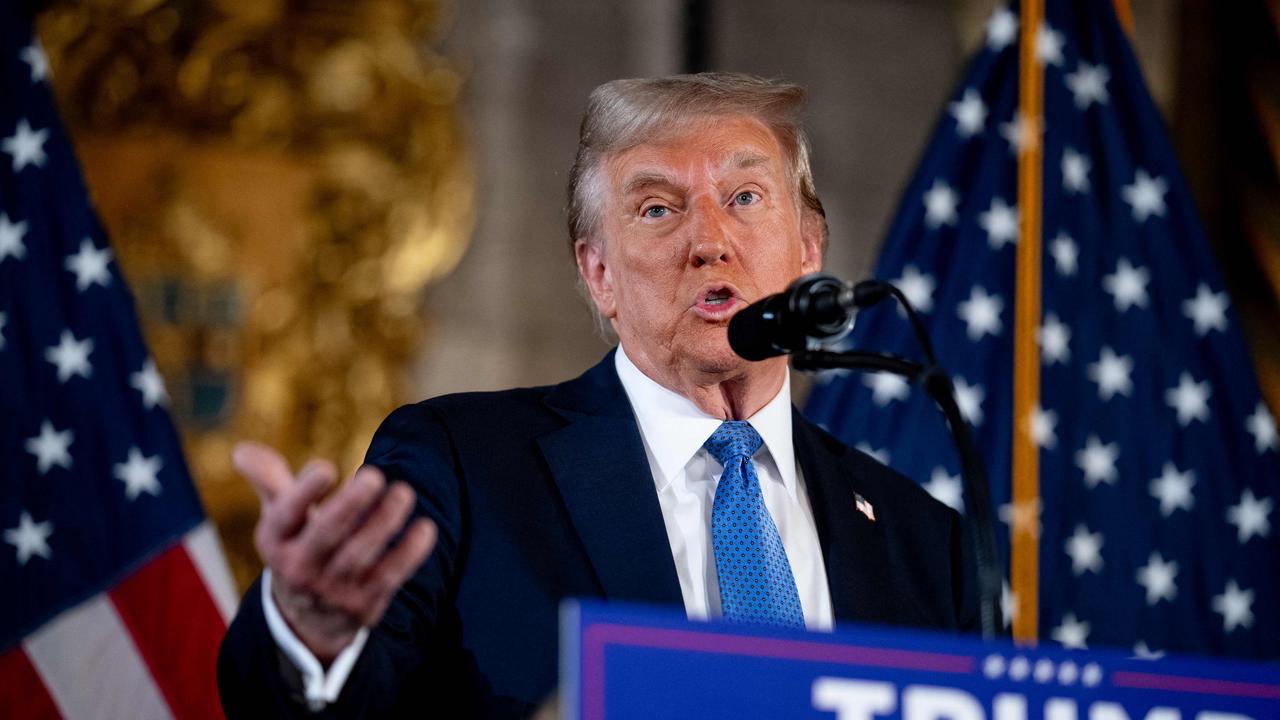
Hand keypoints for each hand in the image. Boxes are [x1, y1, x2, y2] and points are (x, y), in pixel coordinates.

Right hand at [233, 441, 436, 663]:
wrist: (309, 619)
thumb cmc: (298, 547)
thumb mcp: (278, 518)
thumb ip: (268, 479)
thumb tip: (241, 449)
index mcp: (275, 541)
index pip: (285, 516)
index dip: (304, 493)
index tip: (326, 467)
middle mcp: (299, 568)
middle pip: (325, 536)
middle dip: (349, 506)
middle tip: (374, 476)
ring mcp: (332, 590)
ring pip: (359, 555)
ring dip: (383, 523)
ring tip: (403, 492)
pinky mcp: (363, 605)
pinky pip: (388, 578)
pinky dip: (409, 554)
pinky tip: (425, 528)